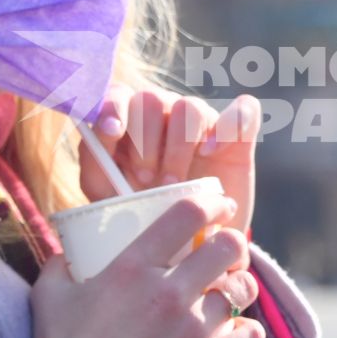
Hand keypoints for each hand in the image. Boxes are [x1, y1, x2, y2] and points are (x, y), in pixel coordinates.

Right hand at [30, 191, 266, 337]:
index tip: (219, 206)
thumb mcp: (49, 301)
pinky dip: (248, 332)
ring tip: (233, 294)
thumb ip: (59, 266)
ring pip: (242, 290)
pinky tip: (238, 334)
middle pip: (227, 246)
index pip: (185, 214)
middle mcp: (167, 292)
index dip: (211, 204)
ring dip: (241, 288)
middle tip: (228, 253)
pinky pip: (251, 334)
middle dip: (233, 244)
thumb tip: (67, 250)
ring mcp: (191, 328)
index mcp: (130, 268)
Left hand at [80, 85, 261, 238]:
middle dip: (145, 142)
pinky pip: (242, 111)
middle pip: (151, 99)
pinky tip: (212, 153)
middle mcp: (164, 113)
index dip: (113, 107)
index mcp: (129, 121)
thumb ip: (95, 165)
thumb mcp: (110, 197)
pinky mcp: (236, 135)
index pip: (117, 95)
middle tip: (146, 181)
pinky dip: (228, 126)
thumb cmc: (143, 213)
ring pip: (189, 107)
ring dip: (179, 146)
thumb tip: (93, 134)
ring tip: (177, 184)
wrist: (191, 242)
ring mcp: (201, 122)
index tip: (111, 132)